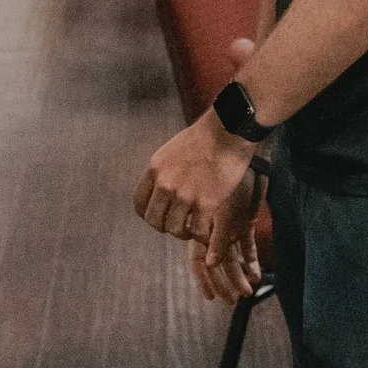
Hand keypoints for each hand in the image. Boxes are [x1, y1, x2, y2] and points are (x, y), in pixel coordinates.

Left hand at [135, 111, 256, 245]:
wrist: (227, 130)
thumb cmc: (206, 137)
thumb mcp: (172, 150)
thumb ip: (165, 171)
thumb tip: (164, 189)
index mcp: (155, 169)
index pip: (139, 203)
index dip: (148, 215)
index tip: (160, 217)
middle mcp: (165, 183)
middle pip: (154, 220)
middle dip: (164, 226)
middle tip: (178, 225)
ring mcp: (184, 194)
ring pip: (174, 229)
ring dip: (183, 234)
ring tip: (193, 229)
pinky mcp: (206, 203)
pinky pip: (198, 232)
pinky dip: (202, 236)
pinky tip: (206, 232)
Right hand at [189, 166, 263, 301]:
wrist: (238, 146)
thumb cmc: (222, 173)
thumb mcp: (220, 208)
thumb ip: (217, 238)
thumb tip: (209, 265)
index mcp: (197, 225)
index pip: (197, 261)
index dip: (204, 279)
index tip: (211, 297)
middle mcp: (210, 227)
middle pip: (215, 263)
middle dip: (224, 283)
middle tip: (232, 301)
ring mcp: (227, 224)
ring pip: (232, 257)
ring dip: (238, 275)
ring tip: (248, 292)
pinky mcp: (244, 219)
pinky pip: (248, 245)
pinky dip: (252, 260)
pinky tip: (257, 274)